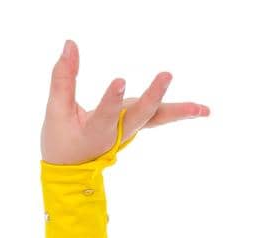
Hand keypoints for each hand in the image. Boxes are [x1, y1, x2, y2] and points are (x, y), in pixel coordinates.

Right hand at [41, 39, 208, 165]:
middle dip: (155, 95)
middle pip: (142, 113)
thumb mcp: (56, 110)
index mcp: (97, 130)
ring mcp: (131, 127)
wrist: (74, 169)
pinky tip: (200, 109)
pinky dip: (178, 112)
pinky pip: (159, 116)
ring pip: (158, 118)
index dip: (113, 98)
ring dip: (181, 112)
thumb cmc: (62, 140)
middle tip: (167, 74)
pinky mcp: (136, 123)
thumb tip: (71, 44)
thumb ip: (63, 77)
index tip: (121, 81)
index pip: (106, 112)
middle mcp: (120, 130)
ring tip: (204, 109)